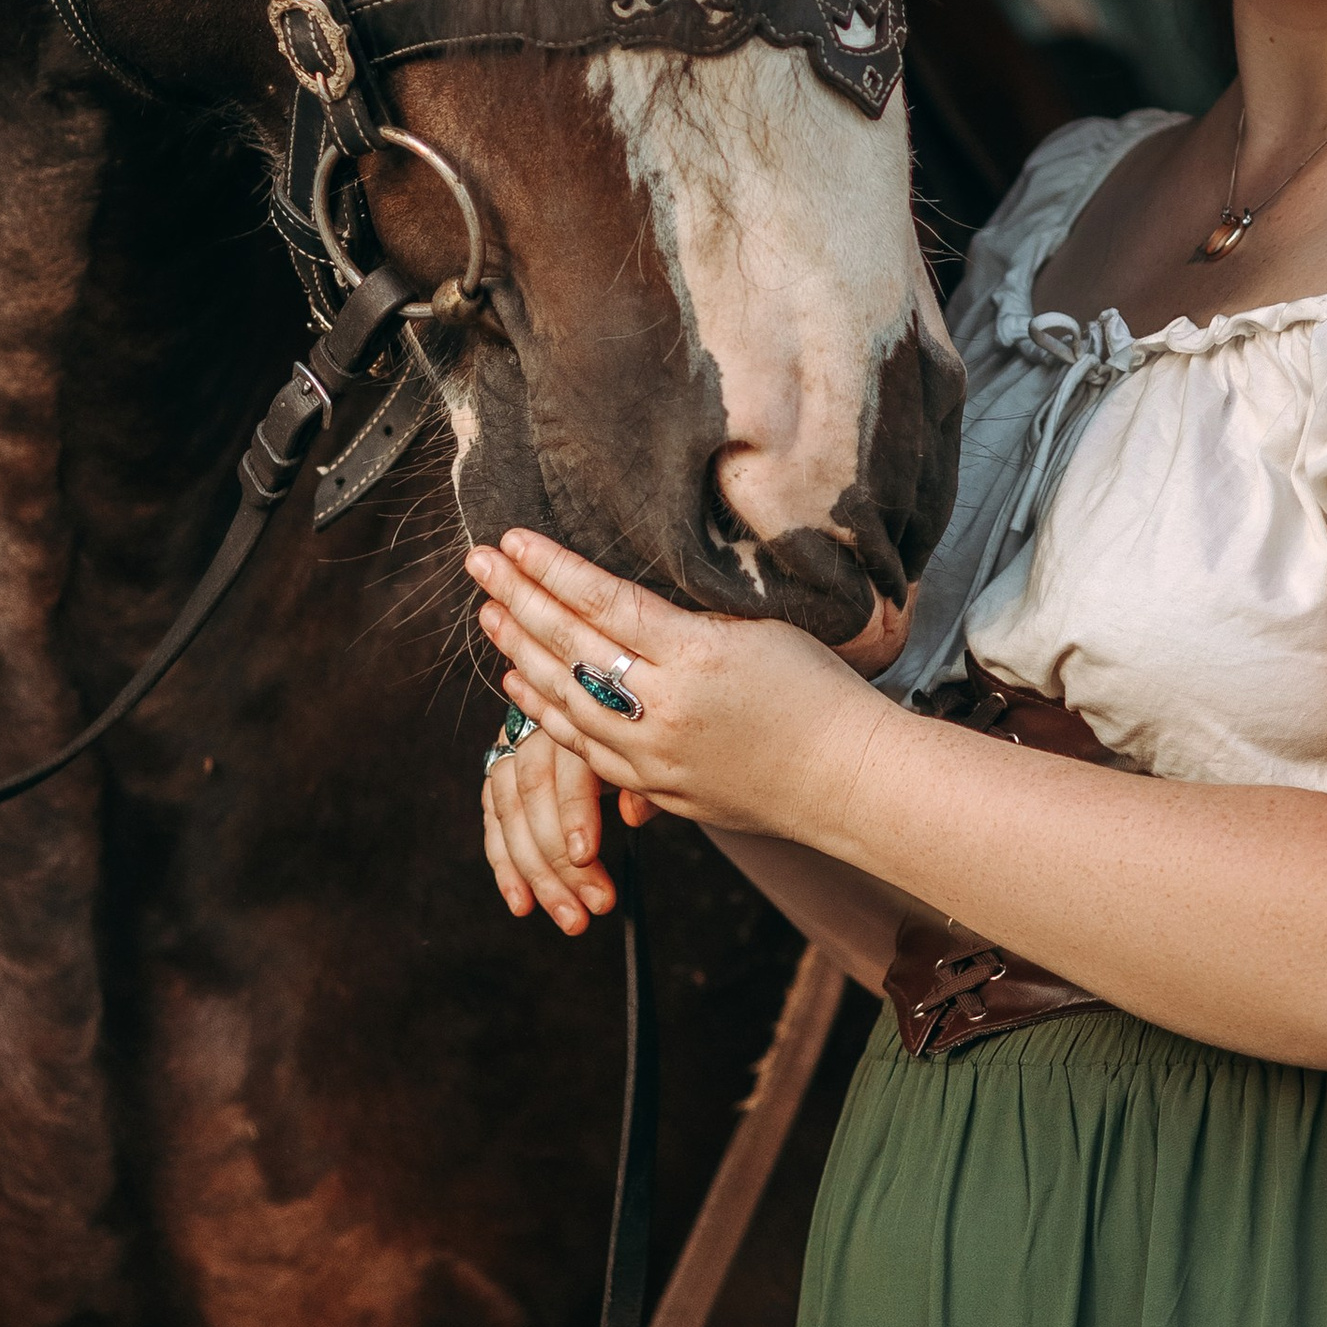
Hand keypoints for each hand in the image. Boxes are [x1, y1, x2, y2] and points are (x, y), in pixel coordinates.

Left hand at [465, 531, 881, 840]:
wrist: (847, 778)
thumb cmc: (817, 692)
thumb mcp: (758, 630)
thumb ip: (688, 617)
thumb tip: (621, 594)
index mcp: (696, 656)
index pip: (604, 602)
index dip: (553, 568)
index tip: (512, 540)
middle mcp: (666, 707)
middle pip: (572, 646)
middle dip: (519, 598)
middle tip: (478, 564)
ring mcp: (654, 753)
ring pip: (565, 698)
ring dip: (520, 651)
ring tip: (489, 613)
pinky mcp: (654, 786)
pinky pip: (583, 745)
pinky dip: (545, 710)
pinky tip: (519, 681)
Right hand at [482, 718, 650, 938]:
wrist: (612, 709)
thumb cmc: (639, 739)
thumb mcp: (650, 757)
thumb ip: (647, 785)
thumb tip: (634, 815)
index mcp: (579, 717)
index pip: (568, 765)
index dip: (574, 812)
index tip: (586, 858)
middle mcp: (537, 728)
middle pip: (534, 794)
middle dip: (557, 859)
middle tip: (590, 908)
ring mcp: (512, 750)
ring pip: (509, 814)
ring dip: (534, 874)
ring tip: (568, 917)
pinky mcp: (498, 776)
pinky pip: (494, 825)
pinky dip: (506, 868)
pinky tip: (522, 904)